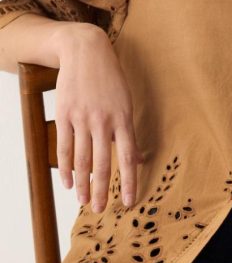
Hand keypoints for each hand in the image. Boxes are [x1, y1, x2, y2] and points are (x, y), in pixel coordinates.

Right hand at [53, 23, 143, 212]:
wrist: (86, 52)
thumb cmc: (111, 79)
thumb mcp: (126, 102)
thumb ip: (128, 132)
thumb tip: (136, 159)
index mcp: (123, 118)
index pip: (127, 157)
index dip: (128, 181)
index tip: (128, 202)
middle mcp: (103, 120)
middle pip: (101, 163)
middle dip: (101, 190)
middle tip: (100, 211)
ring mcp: (82, 118)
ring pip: (81, 159)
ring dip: (82, 184)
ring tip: (83, 201)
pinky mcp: (64, 115)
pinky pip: (64, 147)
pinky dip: (65, 167)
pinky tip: (68, 182)